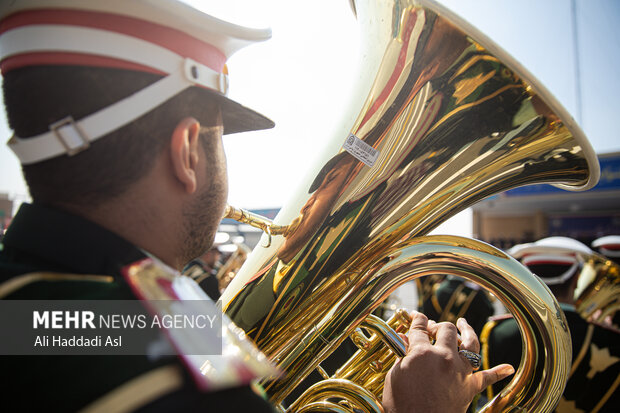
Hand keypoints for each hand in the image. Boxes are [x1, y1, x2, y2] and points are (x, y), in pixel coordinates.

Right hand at [382, 312, 513, 412]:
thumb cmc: (402, 406)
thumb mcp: (395, 376)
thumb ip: (402, 356)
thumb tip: (404, 340)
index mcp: (422, 354)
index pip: (419, 328)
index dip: (416, 319)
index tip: (415, 317)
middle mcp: (444, 359)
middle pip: (447, 330)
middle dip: (438, 325)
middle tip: (432, 328)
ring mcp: (460, 372)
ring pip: (470, 344)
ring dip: (468, 331)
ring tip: (464, 323)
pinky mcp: (470, 388)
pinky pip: (487, 378)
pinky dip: (498, 372)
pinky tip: (509, 368)